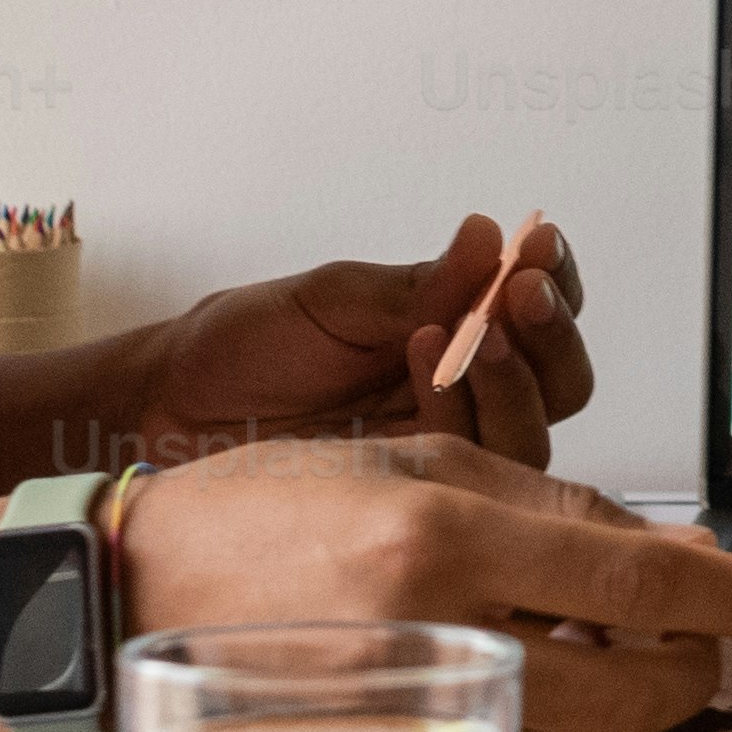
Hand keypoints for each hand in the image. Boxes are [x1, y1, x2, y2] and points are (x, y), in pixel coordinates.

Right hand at [114, 433, 731, 731]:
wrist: (120, 598)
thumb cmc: (257, 514)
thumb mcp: (406, 463)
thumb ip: (547, 509)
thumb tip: (675, 556)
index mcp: (442, 539)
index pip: (638, 584)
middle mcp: (433, 638)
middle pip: (633, 688)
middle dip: (695, 667)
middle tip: (706, 638)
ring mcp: (407, 721)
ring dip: (633, 716)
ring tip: (626, 666)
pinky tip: (555, 703)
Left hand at [128, 211, 594, 473]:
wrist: (169, 411)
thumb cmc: (242, 348)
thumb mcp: (331, 297)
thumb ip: (418, 284)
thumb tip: (489, 236)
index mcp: (451, 328)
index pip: (539, 310)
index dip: (556, 280)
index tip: (539, 247)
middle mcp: (460, 391)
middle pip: (562, 382)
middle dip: (551, 336)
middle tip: (519, 295)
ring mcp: (438, 448)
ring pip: (532, 435)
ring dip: (514, 378)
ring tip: (467, 332)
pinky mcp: (412, 495)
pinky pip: (472, 473)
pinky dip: (461, 415)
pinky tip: (422, 366)